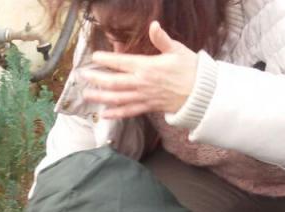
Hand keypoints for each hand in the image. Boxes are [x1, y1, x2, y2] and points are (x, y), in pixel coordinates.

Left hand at [82, 21, 198, 119]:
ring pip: (117, 98)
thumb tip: (154, 25)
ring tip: (86, 95)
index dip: (106, 59)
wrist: (201, 93)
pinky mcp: (148, 107)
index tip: (94, 56)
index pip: (121, 62)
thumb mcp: (176, 50)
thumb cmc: (190, 69)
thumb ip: (161, 39)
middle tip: (83, 76)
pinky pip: (129, 112)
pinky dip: (116, 114)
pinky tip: (104, 115)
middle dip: (96, 79)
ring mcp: (143, 97)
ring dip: (100, 97)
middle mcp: (142, 83)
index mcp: (147, 67)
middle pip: (113, 82)